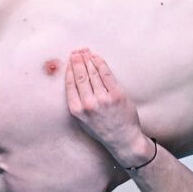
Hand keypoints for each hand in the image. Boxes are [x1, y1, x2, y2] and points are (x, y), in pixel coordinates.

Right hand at [65, 48, 151, 167]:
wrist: (123, 139)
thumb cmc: (102, 129)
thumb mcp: (83, 121)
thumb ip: (78, 103)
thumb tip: (73, 81)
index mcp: (77, 111)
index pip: (70, 84)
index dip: (69, 70)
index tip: (69, 60)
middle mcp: (88, 104)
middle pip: (81, 76)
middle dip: (77, 61)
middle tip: (76, 51)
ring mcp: (103, 99)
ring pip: (93, 73)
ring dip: (88, 59)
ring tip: (85, 51)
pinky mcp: (117, 94)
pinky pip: (106, 74)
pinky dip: (101, 64)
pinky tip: (97, 58)